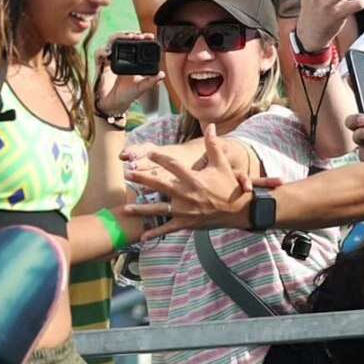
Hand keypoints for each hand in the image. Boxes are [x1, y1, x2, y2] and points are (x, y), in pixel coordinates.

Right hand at [95, 32, 165, 116]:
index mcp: (130, 60)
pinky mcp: (100, 66)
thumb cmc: (126, 96)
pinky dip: (102, 51)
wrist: (113, 106)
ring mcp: (109, 61)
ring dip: (117, 38)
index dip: (141, 38)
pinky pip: (99, 55)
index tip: (150, 36)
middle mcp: (119, 58)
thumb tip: (162, 75)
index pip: (134, 43)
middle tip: (137, 36)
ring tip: (126, 39)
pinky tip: (108, 53)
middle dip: (128, 34)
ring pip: (110, 42)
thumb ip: (151, 81)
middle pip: (121, 39)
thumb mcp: (141, 88)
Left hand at [125, 124, 251, 236]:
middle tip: (127, 174)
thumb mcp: (221, 164)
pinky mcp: (186, 223)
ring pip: (160, 210)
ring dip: (142, 209)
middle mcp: (187, 195)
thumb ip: (213, 145)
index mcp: (194, 179)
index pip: (173, 166)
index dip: (160, 158)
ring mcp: (185, 211)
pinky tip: (142, 237)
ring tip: (125, 208)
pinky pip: (168, 228)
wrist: (238, 210)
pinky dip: (155, 233)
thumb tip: (210, 126)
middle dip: (143, 179)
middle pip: (161, 186)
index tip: (148, 152)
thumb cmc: (228, 185)